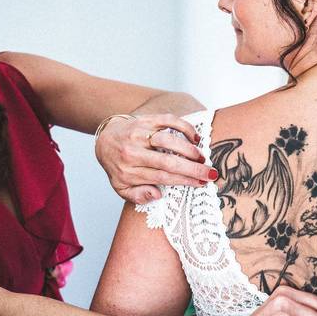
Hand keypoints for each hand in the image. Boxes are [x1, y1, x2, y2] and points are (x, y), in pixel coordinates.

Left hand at [95, 113, 217, 204]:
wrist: (105, 141)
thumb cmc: (119, 167)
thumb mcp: (122, 188)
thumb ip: (138, 196)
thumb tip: (157, 194)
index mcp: (129, 172)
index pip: (162, 177)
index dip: (184, 180)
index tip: (202, 183)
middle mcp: (132, 153)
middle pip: (168, 162)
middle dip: (193, 168)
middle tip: (211, 173)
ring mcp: (138, 134)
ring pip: (168, 140)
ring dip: (188, 149)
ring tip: (202, 157)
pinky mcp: (144, 120)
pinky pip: (167, 120)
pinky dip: (184, 127)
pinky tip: (195, 137)